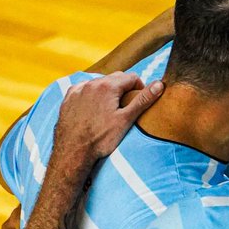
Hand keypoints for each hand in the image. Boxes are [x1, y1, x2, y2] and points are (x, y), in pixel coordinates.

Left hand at [49, 72, 163, 183]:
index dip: (140, 88)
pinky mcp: (69, 98)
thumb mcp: (126, 120)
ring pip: (99, 83)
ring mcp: (78, 89)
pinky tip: (93, 109)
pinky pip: (84, 89)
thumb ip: (143, 100)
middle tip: (127, 107)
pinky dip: (92, 95)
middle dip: (124, 88)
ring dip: (108, 91)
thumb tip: (159, 85)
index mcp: (108, 86)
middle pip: (115, 78)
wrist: (73, 151)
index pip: (132, 77)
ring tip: (110, 110)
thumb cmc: (100, 138)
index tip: (139, 102)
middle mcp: (92, 83)